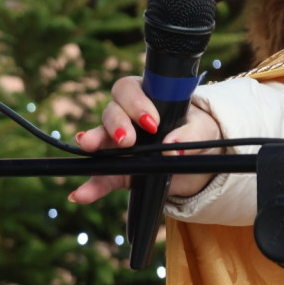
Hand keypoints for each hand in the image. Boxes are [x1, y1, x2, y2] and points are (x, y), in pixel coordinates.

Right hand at [68, 76, 223, 203]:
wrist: (199, 162)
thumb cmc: (199, 135)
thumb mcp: (204, 131)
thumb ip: (192, 134)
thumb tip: (174, 146)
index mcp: (147, 99)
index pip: (131, 90)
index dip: (135, 103)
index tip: (152, 123)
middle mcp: (127, 118)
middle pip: (112, 111)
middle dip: (116, 124)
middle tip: (127, 141)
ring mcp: (118, 144)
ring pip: (100, 139)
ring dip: (94, 142)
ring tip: (89, 147)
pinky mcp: (118, 171)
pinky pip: (101, 177)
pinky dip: (91, 187)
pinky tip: (80, 194)